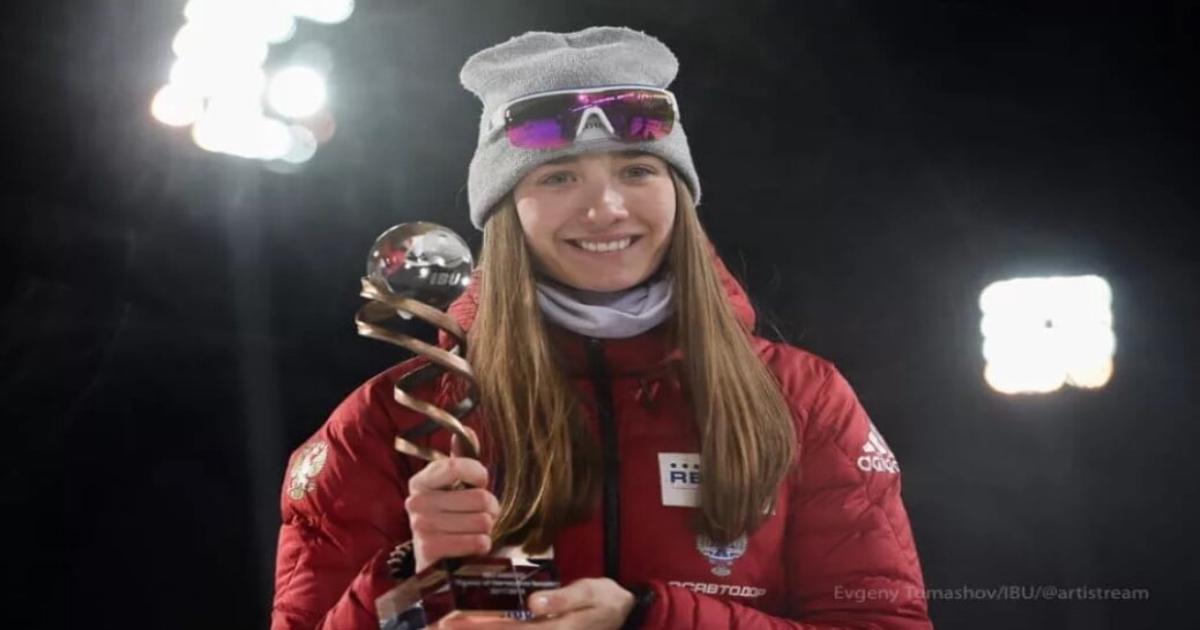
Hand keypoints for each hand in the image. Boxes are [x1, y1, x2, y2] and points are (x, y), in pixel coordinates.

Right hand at [406, 453, 499, 572]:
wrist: (435, 560)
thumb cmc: (450, 517)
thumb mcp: (453, 487)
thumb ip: (461, 458)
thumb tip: (467, 431)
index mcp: (421, 481)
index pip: (456, 466)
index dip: (479, 474)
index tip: (481, 482)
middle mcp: (416, 502)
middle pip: (479, 498)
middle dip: (489, 509)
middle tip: (481, 515)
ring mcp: (421, 527)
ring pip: (482, 521)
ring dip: (486, 529)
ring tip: (473, 531)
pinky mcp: (430, 551)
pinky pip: (477, 542)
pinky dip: (481, 545)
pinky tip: (471, 547)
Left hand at [436, 578, 634, 629]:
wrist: (625, 613)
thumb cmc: (605, 600)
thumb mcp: (590, 593)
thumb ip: (562, 599)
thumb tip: (534, 603)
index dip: (479, 628)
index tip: (451, 622)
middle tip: (438, 625)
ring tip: (448, 627)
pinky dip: (497, 629)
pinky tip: (480, 626)